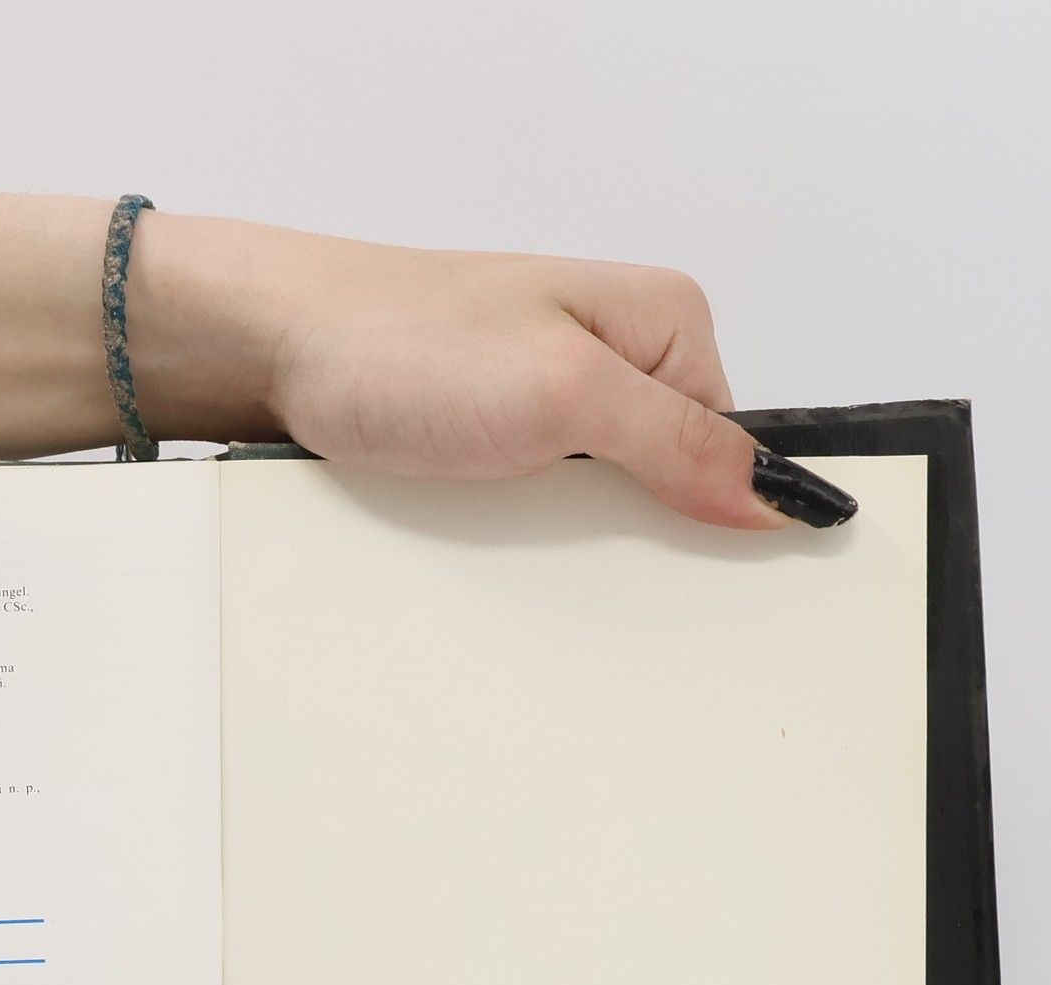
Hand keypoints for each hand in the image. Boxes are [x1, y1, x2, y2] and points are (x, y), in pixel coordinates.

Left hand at [133, 218, 855, 530]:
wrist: (266, 349)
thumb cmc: (399, 342)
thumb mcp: (564, 393)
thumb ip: (677, 443)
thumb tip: (783, 496)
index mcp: (664, 325)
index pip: (736, 452)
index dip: (721, 526)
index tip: (703, 592)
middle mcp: (612, 363)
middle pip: (667, 494)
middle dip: (635, 547)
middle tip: (589, 577)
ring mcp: (547, 411)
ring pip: (596, 518)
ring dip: (564, 554)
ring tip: (522, 564)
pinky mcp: (490, 450)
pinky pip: (532, 522)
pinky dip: (514, 550)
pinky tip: (489, 564)